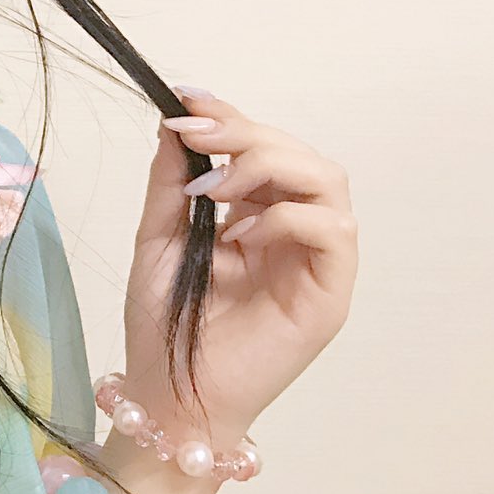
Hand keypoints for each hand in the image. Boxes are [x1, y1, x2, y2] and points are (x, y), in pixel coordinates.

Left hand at [122, 89, 357, 447]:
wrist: (169, 396)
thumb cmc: (164, 324)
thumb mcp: (158, 237)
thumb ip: (170, 181)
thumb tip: (175, 121)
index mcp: (257, 217)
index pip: (265, 149)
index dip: (232, 115)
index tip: (186, 97)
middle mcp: (294, 234)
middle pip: (302, 154)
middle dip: (247, 133)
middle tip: (197, 135)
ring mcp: (317, 262)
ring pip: (328, 180)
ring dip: (268, 166)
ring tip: (214, 187)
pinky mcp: (331, 294)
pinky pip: (335, 229)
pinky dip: (287, 216)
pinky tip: (239, 232)